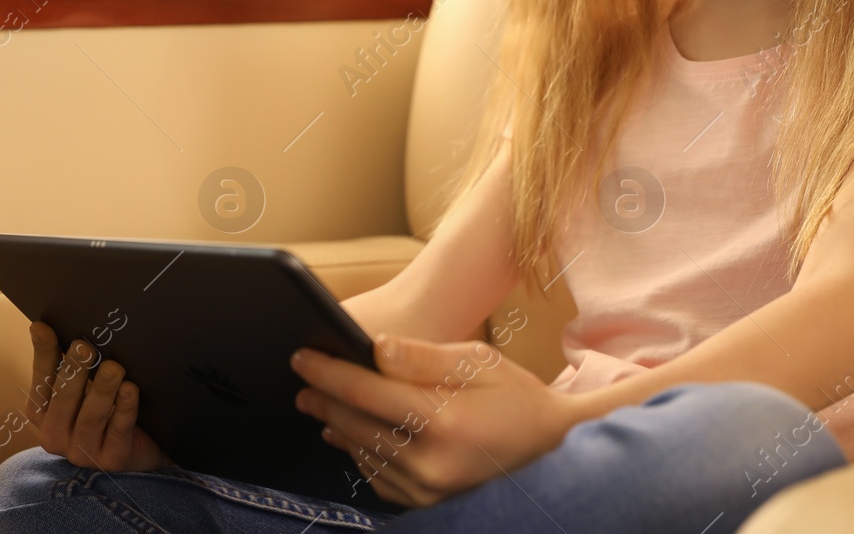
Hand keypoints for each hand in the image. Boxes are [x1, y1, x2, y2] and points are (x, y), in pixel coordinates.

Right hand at [25, 321, 169, 471]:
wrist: (139, 447)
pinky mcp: (113, 459)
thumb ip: (66, 364)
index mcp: (43, 415)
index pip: (41, 383)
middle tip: (85, 346)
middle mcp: (56, 436)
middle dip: (74, 372)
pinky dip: (125, 409)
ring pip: (91, 418)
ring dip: (102, 390)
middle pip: (64, 401)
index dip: (43, 355)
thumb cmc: (104, 410)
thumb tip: (44, 324)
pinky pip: (118, 431)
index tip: (44, 328)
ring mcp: (83, 452)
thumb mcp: (82, 388)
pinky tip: (131, 389)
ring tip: (113, 366)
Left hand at [290, 334, 580, 507]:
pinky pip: (377, 477)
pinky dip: (359, 453)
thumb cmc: (514, 395)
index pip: (367, 392)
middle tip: (302, 381)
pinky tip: (349, 433)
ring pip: (362, 453)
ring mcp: (427, 490)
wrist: (551, 447)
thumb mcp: (477, 360)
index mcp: (443, 420)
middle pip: (356, 424)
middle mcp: (431, 462)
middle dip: (325, 398)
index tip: (302, 357)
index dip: (329, 372)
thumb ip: (421, 356)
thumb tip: (375, 349)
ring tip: (319, 403)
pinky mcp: (426, 503)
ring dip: (336, 425)